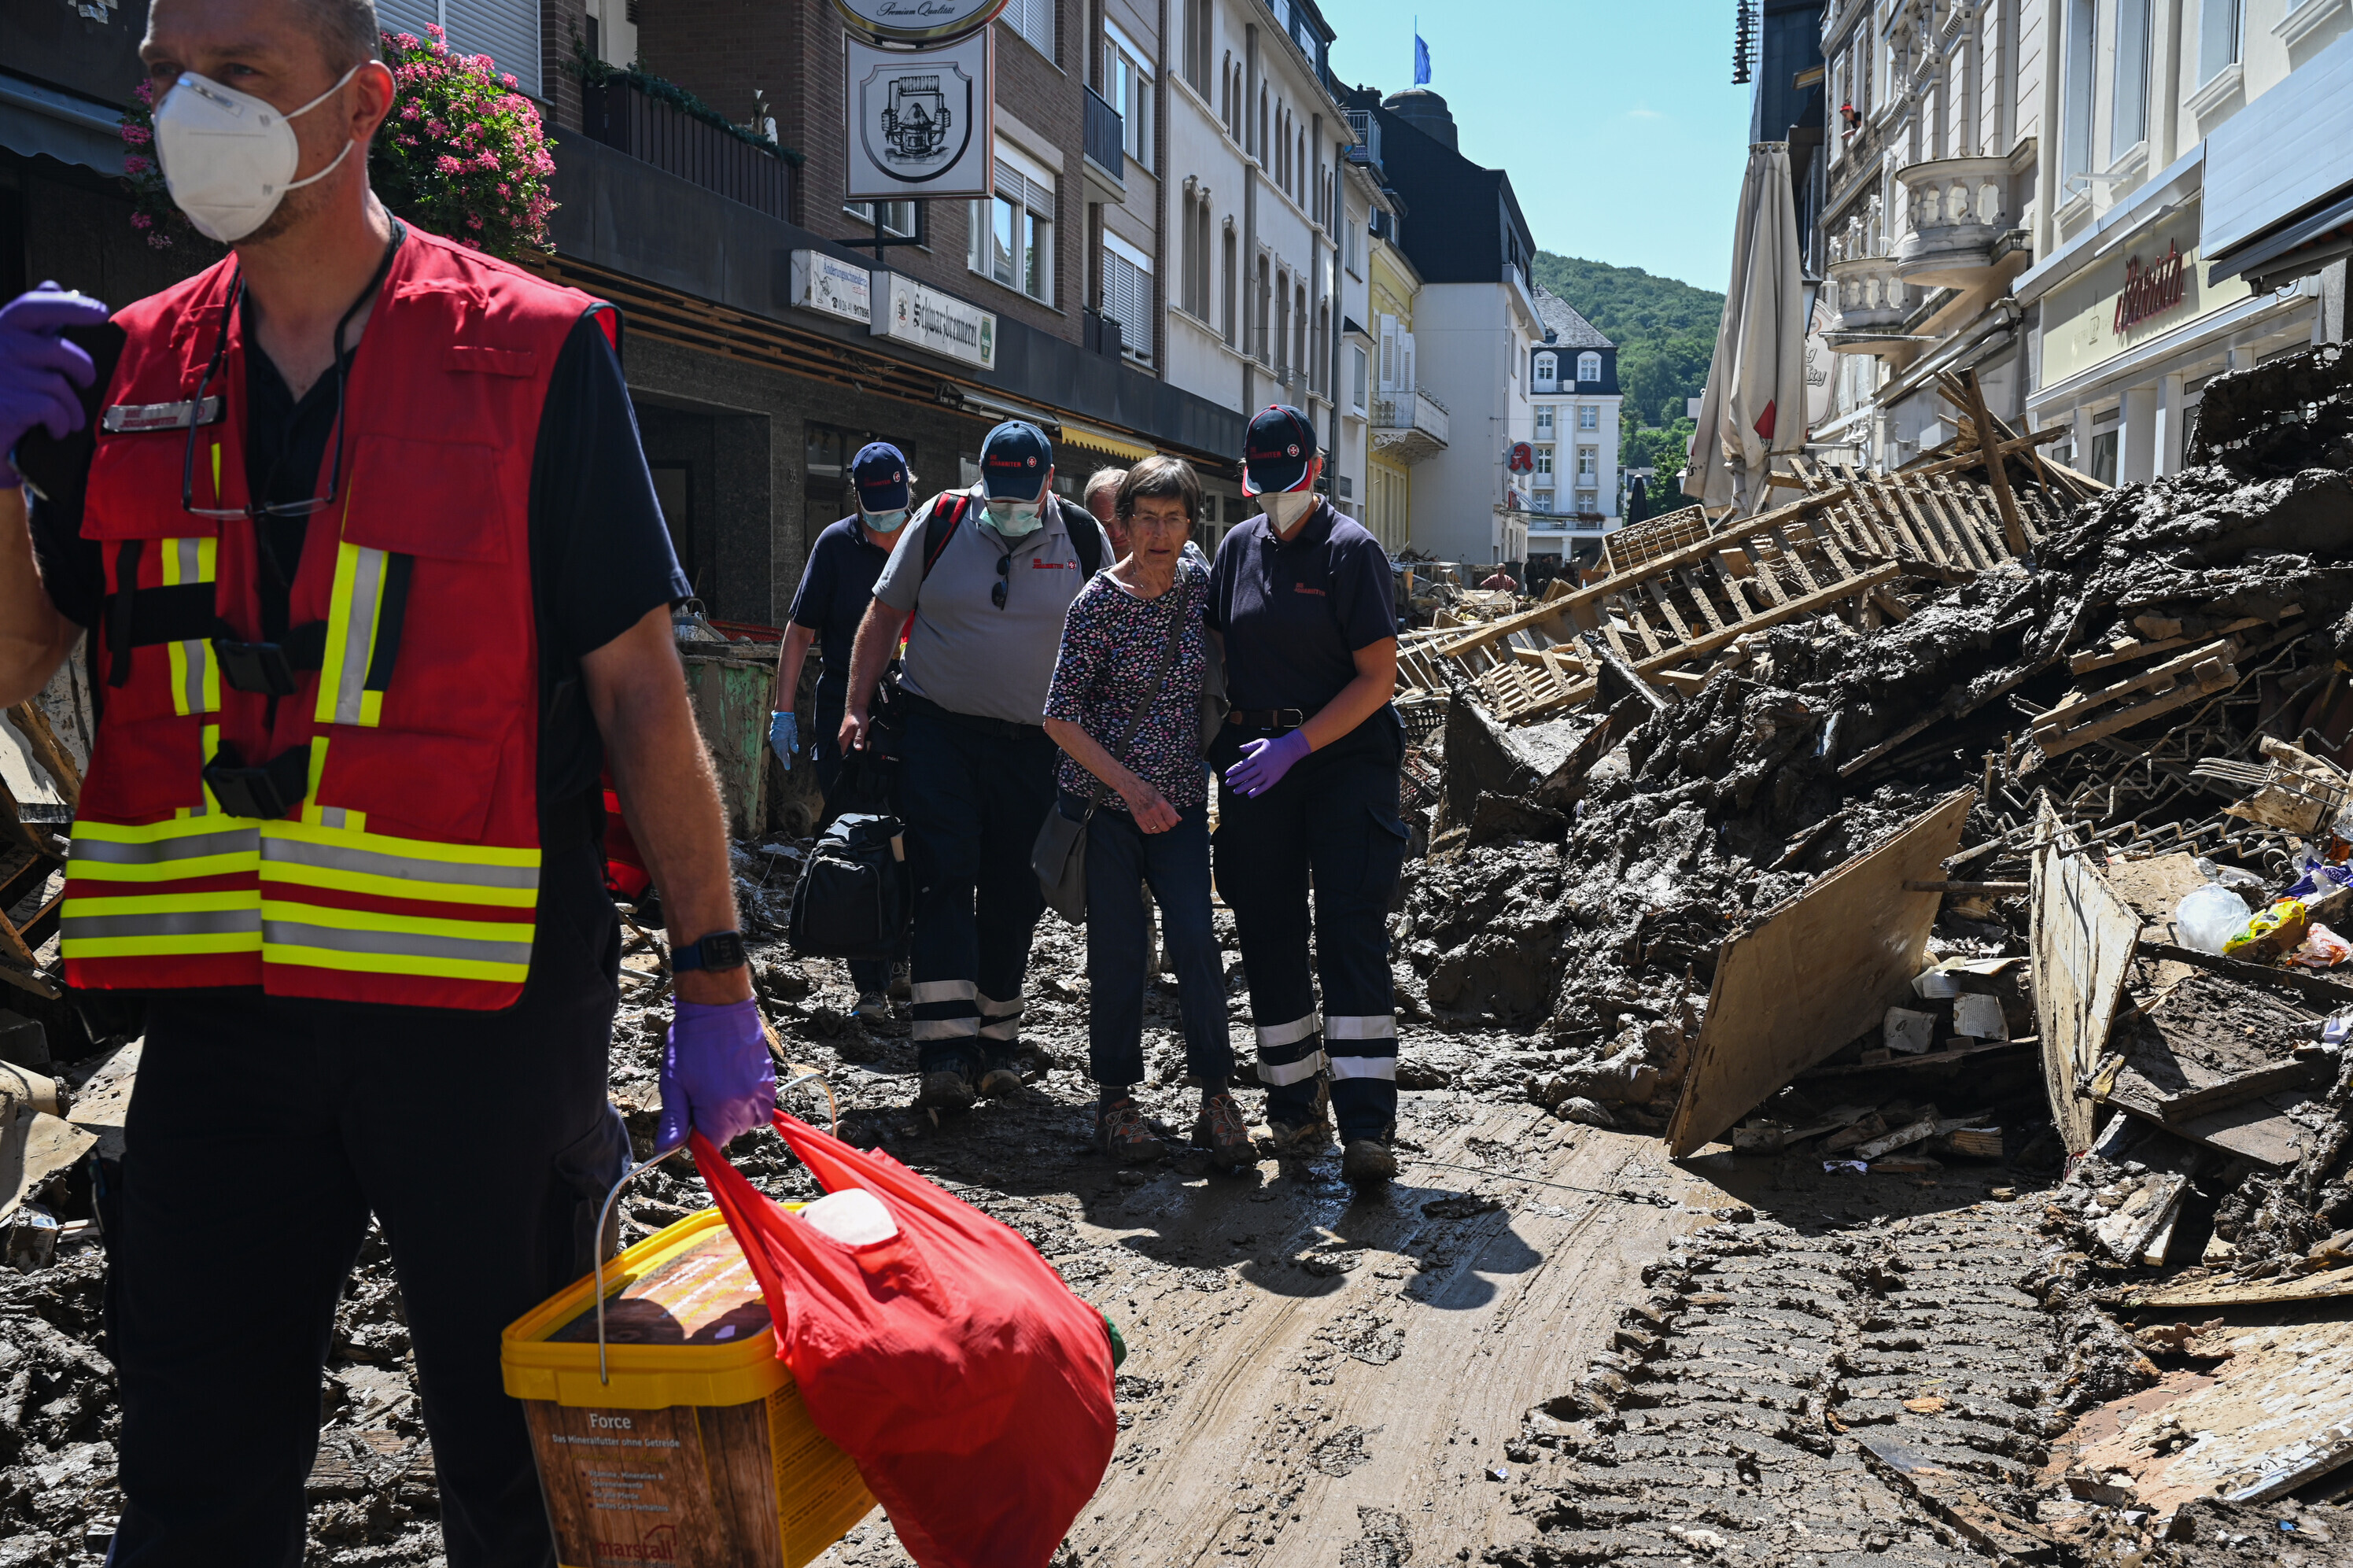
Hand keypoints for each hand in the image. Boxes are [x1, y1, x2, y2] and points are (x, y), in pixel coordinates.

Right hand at [0, 285, 110, 485]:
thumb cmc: (5, 386)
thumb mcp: (15, 350)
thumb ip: (35, 321)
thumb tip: (53, 285)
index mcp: (0, 328)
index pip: (32, 307)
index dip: (69, 306)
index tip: (101, 312)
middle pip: (59, 351)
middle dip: (83, 369)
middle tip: (86, 380)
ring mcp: (3, 376)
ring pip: (60, 385)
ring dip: (72, 406)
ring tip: (69, 417)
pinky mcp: (10, 404)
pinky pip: (54, 409)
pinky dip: (62, 422)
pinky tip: (56, 429)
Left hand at [656, 998, 774, 1151]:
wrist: (718, 1008)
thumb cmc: (691, 1043)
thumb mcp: (674, 1083)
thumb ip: (674, 1120)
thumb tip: (664, 1149)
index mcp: (718, 1110)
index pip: (710, 1145)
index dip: (695, 1137)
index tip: (688, 1121)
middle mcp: (744, 1106)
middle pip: (729, 1134)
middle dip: (713, 1122)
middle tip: (699, 1094)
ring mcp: (760, 1093)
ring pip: (748, 1122)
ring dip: (734, 1114)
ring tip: (718, 1089)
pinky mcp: (769, 1080)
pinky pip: (763, 1107)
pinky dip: (751, 1104)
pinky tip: (735, 1085)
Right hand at [768, 709, 797, 768]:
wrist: (781, 714)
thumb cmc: (789, 723)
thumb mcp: (793, 733)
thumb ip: (793, 742)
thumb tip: (795, 751)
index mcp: (781, 741)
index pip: (784, 754)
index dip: (786, 761)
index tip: (788, 768)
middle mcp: (776, 741)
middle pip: (779, 753)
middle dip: (783, 759)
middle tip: (787, 765)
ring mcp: (773, 738)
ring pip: (777, 749)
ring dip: (780, 755)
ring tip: (784, 759)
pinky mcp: (773, 735)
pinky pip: (775, 745)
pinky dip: (778, 749)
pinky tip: (780, 751)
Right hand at [839, 706, 869, 753]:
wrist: (856, 709)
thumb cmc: (858, 718)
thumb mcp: (861, 729)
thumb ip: (859, 739)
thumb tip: (858, 749)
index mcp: (843, 739)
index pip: (845, 754)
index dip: (853, 756)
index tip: (860, 755)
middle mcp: (842, 739)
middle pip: (848, 751)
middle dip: (856, 751)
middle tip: (865, 746)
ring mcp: (844, 736)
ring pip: (850, 746)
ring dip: (857, 745)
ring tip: (864, 740)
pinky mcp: (846, 734)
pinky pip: (851, 741)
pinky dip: (857, 741)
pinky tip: (861, 737)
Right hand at [1121, 777, 1180, 833]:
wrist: (1132, 789)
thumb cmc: (1148, 791)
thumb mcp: (1161, 797)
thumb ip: (1171, 809)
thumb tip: (1179, 819)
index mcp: (1161, 804)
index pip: (1172, 821)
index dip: (1173, 822)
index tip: (1171, 820)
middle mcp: (1154, 811)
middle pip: (1165, 828)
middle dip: (1166, 826)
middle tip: (1164, 822)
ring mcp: (1145, 815)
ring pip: (1156, 830)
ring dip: (1158, 828)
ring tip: (1157, 822)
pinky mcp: (1138, 819)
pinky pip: (1147, 831)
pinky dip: (1150, 830)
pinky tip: (1151, 825)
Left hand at [1223, 730, 1311, 798]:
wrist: (1291, 749)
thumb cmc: (1275, 744)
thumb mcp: (1262, 741)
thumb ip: (1250, 746)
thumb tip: (1240, 748)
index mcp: (1257, 756)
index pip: (1242, 765)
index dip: (1234, 770)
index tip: (1227, 774)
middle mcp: (1261, 766)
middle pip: (1246, 775)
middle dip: (1235, 780)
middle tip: (1227, 783)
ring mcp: (1268, 773)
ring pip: (1253, 782)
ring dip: (1243, 787)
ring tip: (1235, 791)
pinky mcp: (1274, 778)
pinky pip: (1264, 787)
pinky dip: (1257, 791)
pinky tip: (1250, 795)